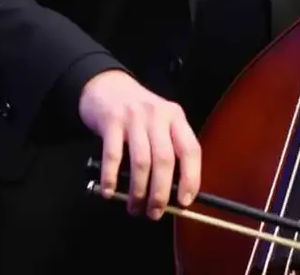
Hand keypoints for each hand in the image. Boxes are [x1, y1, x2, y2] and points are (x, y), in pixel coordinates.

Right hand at [78, 69, 201, 218]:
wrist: (108, 86)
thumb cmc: (138, 113)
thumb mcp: (160, 122)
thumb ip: (168, 147)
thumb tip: (173, 191)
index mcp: (176, 117)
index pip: (191, 149)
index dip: (191, 178)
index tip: (184, 202)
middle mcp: (158, 116)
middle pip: (165, 159)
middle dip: (161, 192)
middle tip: (155, 213)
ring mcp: (134, 117)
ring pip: (141, 161)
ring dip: (139, 190)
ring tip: (134, 207)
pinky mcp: (111, 121)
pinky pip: (113, 155)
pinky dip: (111, 178)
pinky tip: (109, 192)